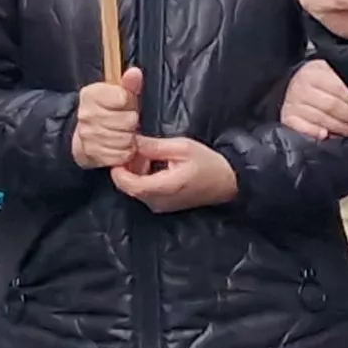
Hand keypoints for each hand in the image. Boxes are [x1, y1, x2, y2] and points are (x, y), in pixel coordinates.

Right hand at [71, 69, 143, 169]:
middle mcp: (86, 114)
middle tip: (125, 121)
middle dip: (131, 122)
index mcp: (91, 95)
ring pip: (125, 139)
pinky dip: (124, 152)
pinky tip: (119, 145)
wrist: (84, 135)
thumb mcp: (117, 94)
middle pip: (127, 120)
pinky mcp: (93, 154)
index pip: (123, 98)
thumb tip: (135, 73)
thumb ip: (128, 84)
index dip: (128, 102)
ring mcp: (88, 135)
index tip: (123, 103)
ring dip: (129, 138)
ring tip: (123, 133)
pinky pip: (121, 154)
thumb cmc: (106, 112)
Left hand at [109, 136, 239, 211]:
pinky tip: (155, 166)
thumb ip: (154, 147)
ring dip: (135, 173)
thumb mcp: (182, 147)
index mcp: (164, 188)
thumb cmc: (207, 163)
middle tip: (136, 149)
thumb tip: (131, 141)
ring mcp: (160, 206)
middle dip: (127, 168)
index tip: (119, 153)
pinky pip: (145, 193)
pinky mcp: (163, 206)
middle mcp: (158, 202)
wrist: (228, 182)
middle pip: (129, 187)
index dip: (119, 170)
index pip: (129, 185)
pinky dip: (143, 179)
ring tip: (148, 155)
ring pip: (135, 190)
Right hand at [279, 60, 347, 139]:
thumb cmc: (317, 83)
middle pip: (331, 105)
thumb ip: (344, 83)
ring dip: (339, 127)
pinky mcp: (287, 117)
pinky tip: (326, 135)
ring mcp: (292, 103)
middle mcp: (301, 86)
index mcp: (314, 72)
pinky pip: (304, 128)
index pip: (339, 88)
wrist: (292, 87)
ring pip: (321, 118)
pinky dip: (316, 132)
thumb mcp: (330, 74)